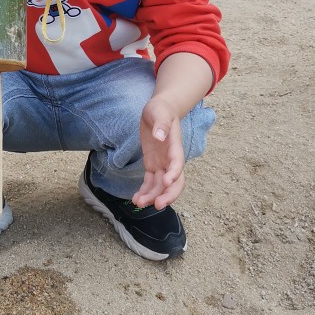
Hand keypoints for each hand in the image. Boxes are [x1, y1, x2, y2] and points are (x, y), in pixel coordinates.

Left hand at [135, 95, 185, 209]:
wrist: (159, 110)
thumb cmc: (161, 110)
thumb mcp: (159, 112)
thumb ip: (161, 124)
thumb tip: (160, 136)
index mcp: (175, 146)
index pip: (178, 163)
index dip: (174, 174)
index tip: (166, 182)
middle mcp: (170, 159)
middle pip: (175, 182)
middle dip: (168, 195)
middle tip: (157, 204)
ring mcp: (162, 164)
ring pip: (161, 186)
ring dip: (152, 196)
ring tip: (139, 203)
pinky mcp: (153, 165)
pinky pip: (150, 183)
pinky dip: (145, 192)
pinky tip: (136, 199)